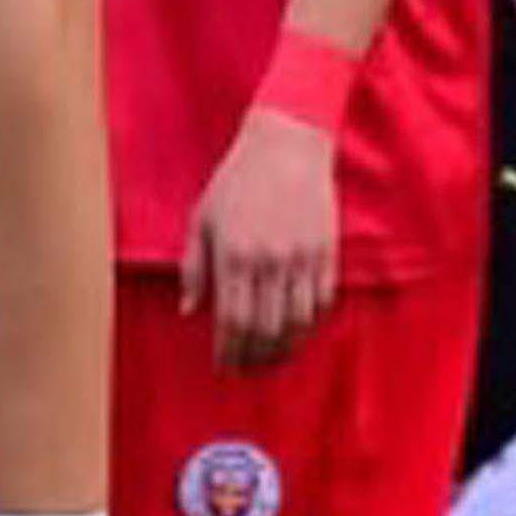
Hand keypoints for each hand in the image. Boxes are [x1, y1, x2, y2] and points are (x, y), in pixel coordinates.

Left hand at [181, 105, 339, 367]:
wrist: (287, 145)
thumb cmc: (236, 180)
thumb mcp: (201, 219)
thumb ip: (194, 268)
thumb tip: (188, 310)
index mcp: (234, 256)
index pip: (233, 322)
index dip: (229, 352)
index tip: (225, 367)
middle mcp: (269, 262)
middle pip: (266, 330)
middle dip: (255, 359)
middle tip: (247, 370)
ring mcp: (302, 258)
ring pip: (297, 323)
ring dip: (284, 349)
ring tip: (271, 360)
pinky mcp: (326, 252)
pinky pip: (322, 302)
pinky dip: (309, 325)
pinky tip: (296, 332)